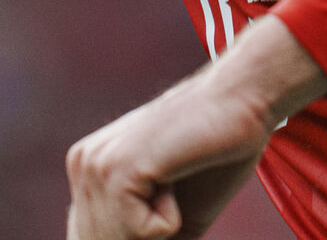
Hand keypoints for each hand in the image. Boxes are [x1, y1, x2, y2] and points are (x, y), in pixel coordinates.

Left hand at [64, 18, 326, 239]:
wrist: (242, 100)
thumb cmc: (214, 156)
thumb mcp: (169, 217)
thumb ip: (140, 237)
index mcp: (88, 170)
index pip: (94, 236)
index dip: (138, 233)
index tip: (169, 192)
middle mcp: (83, 164)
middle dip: (150, 233)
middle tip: (175, 185)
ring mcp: (96, 164)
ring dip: (163, 224)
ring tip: (175, 176)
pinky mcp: (118, 167)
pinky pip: (141, 233)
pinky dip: (171, 217)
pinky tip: (176, 172)